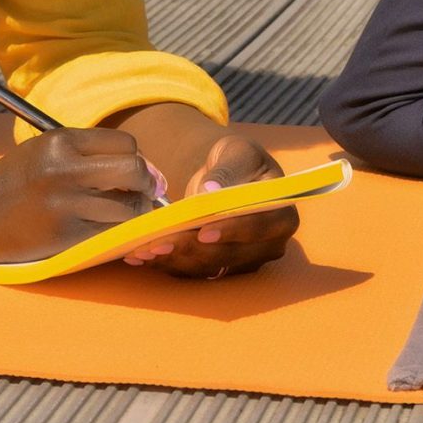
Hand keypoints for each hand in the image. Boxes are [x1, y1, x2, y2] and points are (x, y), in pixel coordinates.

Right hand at [0, 127, 159, 263]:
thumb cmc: (18, 180)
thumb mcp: (48, 151)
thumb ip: (92, 155)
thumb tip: (151, 171)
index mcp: (61, 141)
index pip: (126, 144)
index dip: (137, 159)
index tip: (133, 173)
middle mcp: (64, 170)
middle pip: (134, 170)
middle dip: (144, 184)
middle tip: (140, 194)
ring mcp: (64, 205)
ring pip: (127, 208)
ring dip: (131, 214)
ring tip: (119, 215)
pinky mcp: (63, 237)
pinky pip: (110, 235)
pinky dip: (115, 234)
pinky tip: (105, 231)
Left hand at [119, 133, 297, 279]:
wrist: (227, 174)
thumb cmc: (238, 159)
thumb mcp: (237, 151)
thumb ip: (228, 169)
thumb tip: (211, 191)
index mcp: (282, 215)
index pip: (259, 226)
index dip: (231, 230)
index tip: (203, 230)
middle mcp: (268, 246)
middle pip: (229, 254)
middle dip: (191, 249)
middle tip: (158, 242)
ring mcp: (244, 261)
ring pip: (208, 266)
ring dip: (174, 259)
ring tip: (143, 249)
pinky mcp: (221, 268)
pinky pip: (193, 271)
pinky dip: (167, 264)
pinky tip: (141, 256)